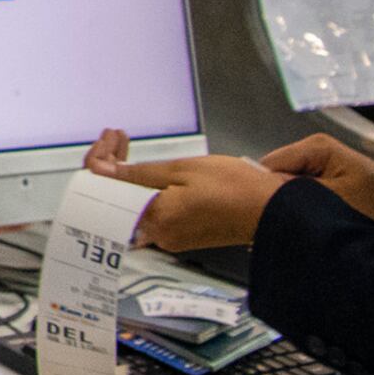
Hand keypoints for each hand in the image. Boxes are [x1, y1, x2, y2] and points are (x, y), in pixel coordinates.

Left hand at [85, 129, 285, 253]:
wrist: (274, 210)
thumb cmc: (237, 189)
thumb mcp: (182, 169)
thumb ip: (137, 173)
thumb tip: (104, 173)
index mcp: (155, 217)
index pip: (105, 191)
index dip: (100, 161)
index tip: (107, 141)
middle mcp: (158, 233)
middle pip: (116, 196)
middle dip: (110, 164)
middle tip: (115, 139)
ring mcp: (169, 235)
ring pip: (132, 202)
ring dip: (126, 173)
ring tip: (126, 145)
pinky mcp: (181, 233)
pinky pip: (150, 209)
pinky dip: (143, 187)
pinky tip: (146, 168)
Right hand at [260, 132, 373, 227]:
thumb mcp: (333, 199)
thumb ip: (292, 191)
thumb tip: (256, 194)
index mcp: (315, 147)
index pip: (266, 166)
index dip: (263, 193)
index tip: (268, 219)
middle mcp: (313, 152)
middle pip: (274, 177)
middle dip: (276, 202)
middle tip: (288, 227)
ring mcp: (319, 167)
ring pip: (284, 189)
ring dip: (290, 210)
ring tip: (304, 228)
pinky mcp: (325, 182)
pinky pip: (299, 196)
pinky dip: (301, 212)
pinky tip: (312, 226)